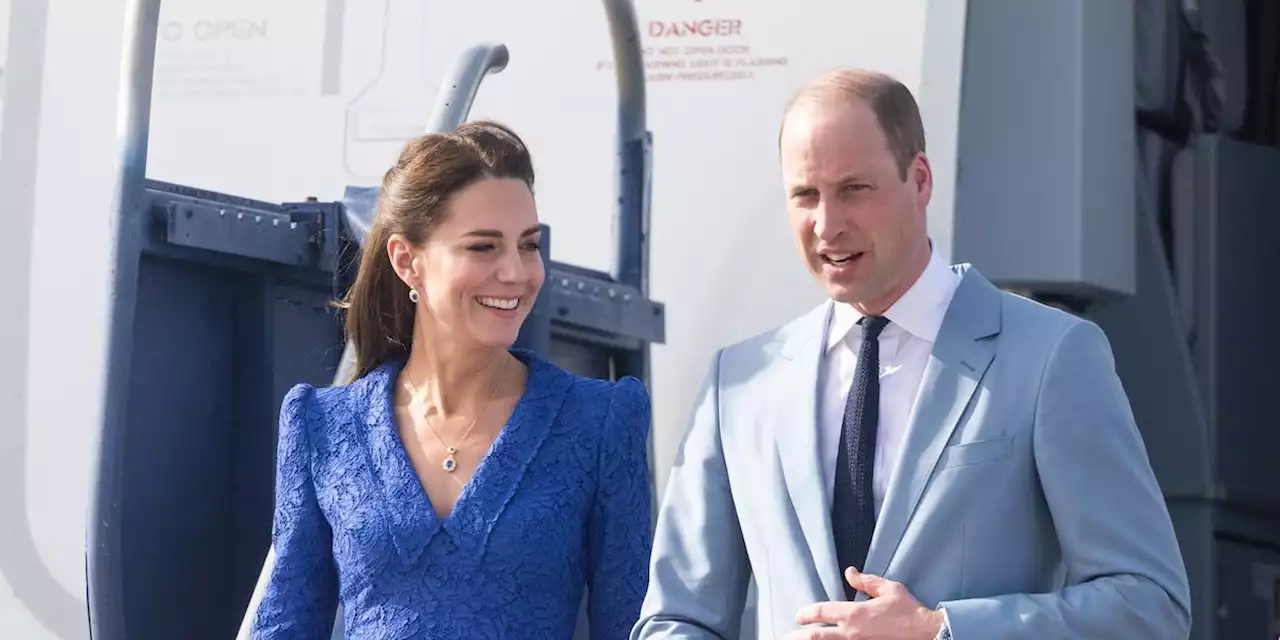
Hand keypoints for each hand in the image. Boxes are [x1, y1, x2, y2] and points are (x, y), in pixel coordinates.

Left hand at [786, 567, 943, 639]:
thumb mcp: (889, 589)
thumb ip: (866, 581)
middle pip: (815, 636)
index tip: (799, 615)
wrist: (926, 634)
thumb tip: (849, 572)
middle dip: (799, 635)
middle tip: (789, 635)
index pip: (821, 612)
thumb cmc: (909, 611)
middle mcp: (851, 632)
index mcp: (854, 613)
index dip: (806, 613)